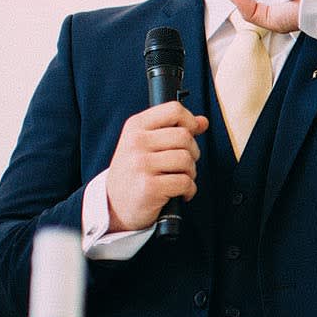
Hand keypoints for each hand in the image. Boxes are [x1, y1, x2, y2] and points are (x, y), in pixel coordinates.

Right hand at [105, 102, 207, 231]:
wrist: (114, 205)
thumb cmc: (134, 172)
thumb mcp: (146, 145)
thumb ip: (173, 130)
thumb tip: (202, 122)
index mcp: (135, 127)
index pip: (174, 110)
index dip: (190, 122)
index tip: (190, 134)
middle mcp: (136, 142)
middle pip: (185, 136)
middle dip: (192, 152)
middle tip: (182, 165)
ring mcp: (141, 165)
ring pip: (187, 159)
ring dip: (190, 173)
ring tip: (178, 178)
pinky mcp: (149, 187)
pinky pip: (185, 182)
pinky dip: (189, 190)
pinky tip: (178, 193)